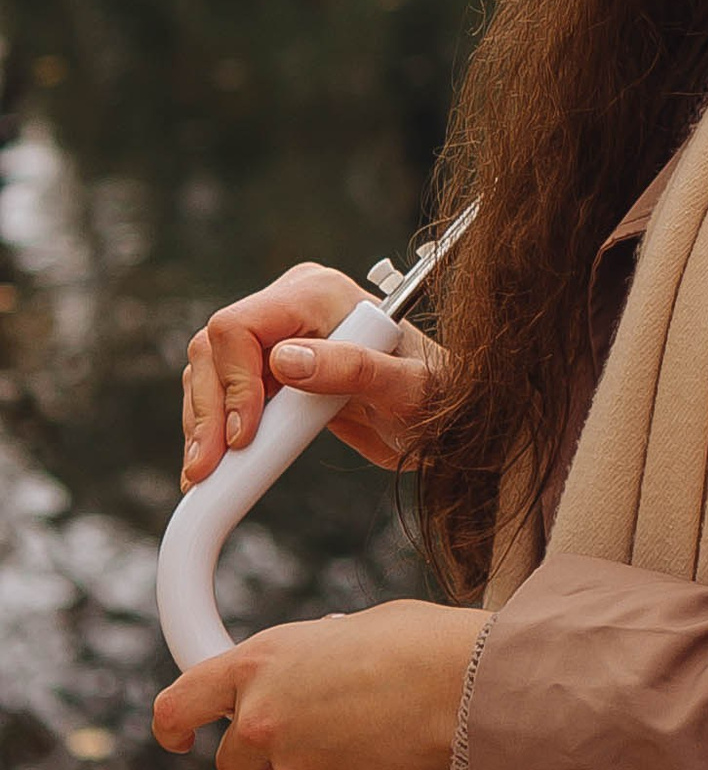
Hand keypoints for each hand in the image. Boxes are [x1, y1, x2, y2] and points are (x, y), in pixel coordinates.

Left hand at [151, 601, 481, 769]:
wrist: (466, 682)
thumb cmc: (416, 641)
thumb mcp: (345, 632)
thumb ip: (308, 658)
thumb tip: (310, 671)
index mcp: (259, 663)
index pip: (179, 703)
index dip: (173, 725)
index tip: (178, 737)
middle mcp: (263, 718)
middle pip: (233, 759)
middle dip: (260, 752)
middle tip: (310, 726)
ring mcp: (295, 763)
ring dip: (321, 754)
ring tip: (379, 717)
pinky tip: (395, 741)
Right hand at [180, 262, 439, 487]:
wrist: (443, 422)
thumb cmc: (439, 399)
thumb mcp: (408, 388)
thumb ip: (355, 369)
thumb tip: (287, 361)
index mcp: (321, 295)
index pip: (241, 326)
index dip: (233, 383)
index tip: (244, 436)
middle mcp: (291, 309)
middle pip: (213, 349)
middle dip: (208, 410)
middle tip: (208, 468)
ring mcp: (277, 340)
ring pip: (208, 372)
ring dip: (202, 424)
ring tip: (208, 473)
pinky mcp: (269, 375)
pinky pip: (219, 395)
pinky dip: (211, 431)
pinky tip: (218, 466)